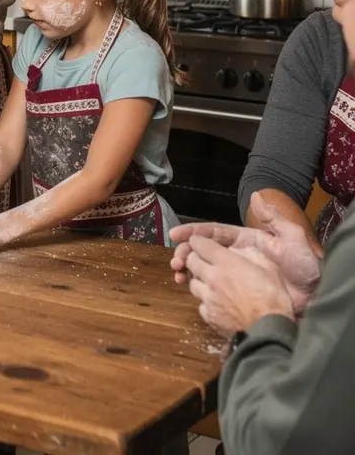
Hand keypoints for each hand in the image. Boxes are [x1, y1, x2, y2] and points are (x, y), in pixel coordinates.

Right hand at [170, 193, 320, 313]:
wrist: (316, 295)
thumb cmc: (304, 265)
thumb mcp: (291, 237)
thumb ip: (272, 218)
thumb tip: (255, 195)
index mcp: (245, 240)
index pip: (213, 233)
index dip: (193, 232)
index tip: (175, 235)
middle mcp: (237, 255)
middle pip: (204, 251)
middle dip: (186, 253)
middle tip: (175, 262)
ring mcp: (237, 274)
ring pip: (206, 269)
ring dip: (189, 270)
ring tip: (178, 276)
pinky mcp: (240, 292)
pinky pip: (215, 287)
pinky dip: (201, 288)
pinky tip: (192, 290)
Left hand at [185, 234, 294, 336]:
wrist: (270, 333)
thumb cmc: (274, 300)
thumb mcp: (269, 268)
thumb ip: (249, 254)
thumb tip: (235, 251)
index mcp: (226, 263)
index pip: (198, 243)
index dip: (198, 241)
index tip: (201, 243)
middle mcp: (212, 278)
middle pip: (190, 261)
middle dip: (195, 258)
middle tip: (206, 262)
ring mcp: (208, 298)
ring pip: (192, 283)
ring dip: (200, 281)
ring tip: (213, 284)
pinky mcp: (209, 316)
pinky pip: (200, 304)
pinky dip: (206, 302)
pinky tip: (218, 304)